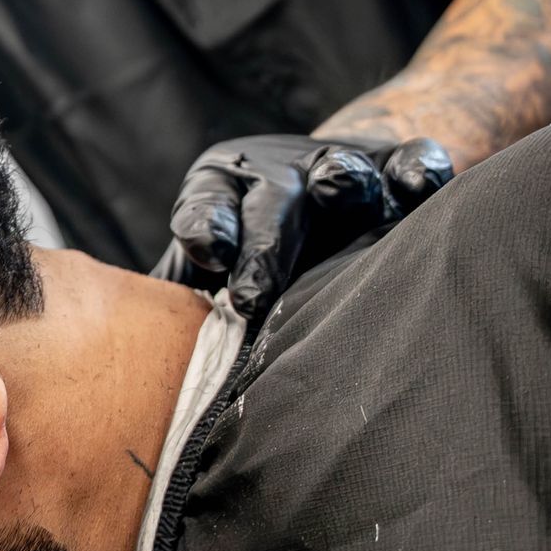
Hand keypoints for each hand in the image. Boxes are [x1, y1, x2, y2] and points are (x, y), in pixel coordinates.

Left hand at [154, 133, 452, 316]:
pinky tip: (415, 184)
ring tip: (338, 188)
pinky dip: (415, 170)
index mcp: (221, 197)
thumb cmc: (250, 265)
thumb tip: (134, 387)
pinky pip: (411, 163)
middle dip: (265, 241)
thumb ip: (179, 320)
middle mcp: (280, 178)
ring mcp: (341, 170)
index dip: (205, 228)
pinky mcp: (397, 170)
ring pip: (341, 170)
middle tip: (254, 294)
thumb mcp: (203, 285)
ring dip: (339, 178)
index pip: (204, 210)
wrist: (323, 209)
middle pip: (272, 200)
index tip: (207, 253)